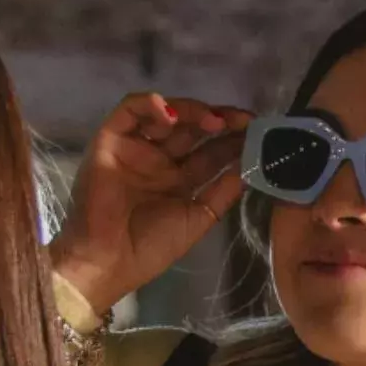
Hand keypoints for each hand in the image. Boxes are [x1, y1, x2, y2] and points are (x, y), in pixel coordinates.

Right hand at [53, 92, 251, 312]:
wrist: (108, 261)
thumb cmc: (150, 248)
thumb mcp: (198, 218)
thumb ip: (222, 192)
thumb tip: (250, 166)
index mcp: (178, 180)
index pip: (209, 151)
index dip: (233, 140)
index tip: (257, 132)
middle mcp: (158, 160)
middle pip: (192, 129)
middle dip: (219, 120)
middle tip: (243, 121)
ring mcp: (136, 148)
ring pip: (166, 115)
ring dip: (192, 111)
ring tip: (215, 121)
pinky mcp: (110, 140)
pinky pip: (128, 111)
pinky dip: (150, 104)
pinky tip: (171, 113)